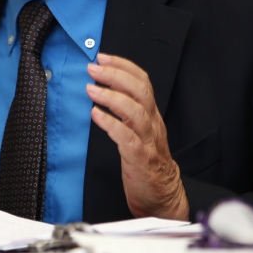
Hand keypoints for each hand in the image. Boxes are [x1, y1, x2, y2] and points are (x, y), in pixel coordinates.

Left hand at [86, 53, 188, 219]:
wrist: (162, 195)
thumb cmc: (145, 162)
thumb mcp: (138, 131)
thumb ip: (125, 111)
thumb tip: (101, 89)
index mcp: (151, 115)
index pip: (143, 82)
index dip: (124, 66)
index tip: (103, 57)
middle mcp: (152, 124)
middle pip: (140, 91)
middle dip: (116, 76)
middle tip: (93, 68)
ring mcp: (148, 141)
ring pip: (136, 112)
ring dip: (111, 97)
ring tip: (91, 89)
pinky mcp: (140, 159)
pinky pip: (127, 138)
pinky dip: (111, 124)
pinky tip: (96, 115)